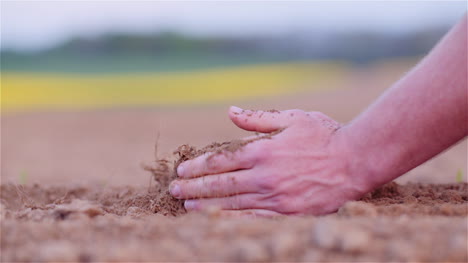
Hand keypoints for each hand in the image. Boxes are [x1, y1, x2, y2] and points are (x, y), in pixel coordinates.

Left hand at [169, 106, 369, 216]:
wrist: (356, 161)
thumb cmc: (325, 135)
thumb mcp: (292, 118)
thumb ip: (258, 119)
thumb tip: (230, 111)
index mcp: (263, 151)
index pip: (221, 160)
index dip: (198, 167)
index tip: (182, 171)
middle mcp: (264, 176)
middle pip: (220, 184)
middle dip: (194, 188)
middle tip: (174, 191)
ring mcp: (275, 197)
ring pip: (232, 203)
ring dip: (206, 206)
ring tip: (187, 207)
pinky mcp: (287, 213)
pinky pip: (253, 218)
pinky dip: (232, 219)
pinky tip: (217, 220)